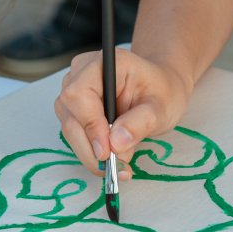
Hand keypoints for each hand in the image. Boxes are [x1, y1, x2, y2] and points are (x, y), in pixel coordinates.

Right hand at [55, 48, 192, 176]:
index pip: (80, 94)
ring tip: (120, 166)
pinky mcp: (74, 110)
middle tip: (115, 168)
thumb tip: (115, 144)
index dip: (90, 125)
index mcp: (105, 63)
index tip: (106, 152)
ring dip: (91, 153)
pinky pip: (76, 134)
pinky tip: (113, 160)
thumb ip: (140, 123)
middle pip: (70, 115)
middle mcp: (82, 73)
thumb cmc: (162, 91)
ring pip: (70, 128)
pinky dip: (92, 152)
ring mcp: (74, 91)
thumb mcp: (161, 108)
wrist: (161, 88)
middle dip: (90, 148)